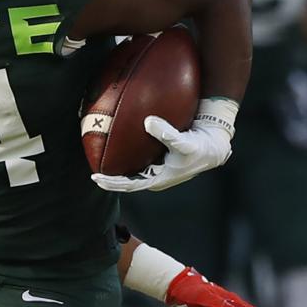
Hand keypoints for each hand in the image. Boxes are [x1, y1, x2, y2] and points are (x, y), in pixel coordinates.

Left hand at [92, 114, 231, 192]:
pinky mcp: (159, 163)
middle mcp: (155, 177)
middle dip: (111, 180)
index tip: (96, 178)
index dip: (112, 183)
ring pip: (133, 174)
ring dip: (118, 172)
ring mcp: (157, 171)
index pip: (129, 185)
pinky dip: (128, 159)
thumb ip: (166, 133)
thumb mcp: (184, 141)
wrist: (213, 146)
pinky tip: (118, 151)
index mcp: (158, 179)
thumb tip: (148, 122)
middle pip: (128, 182)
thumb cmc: (199, 147)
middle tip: (93, 174)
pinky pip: (139, 163)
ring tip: (100, 165)